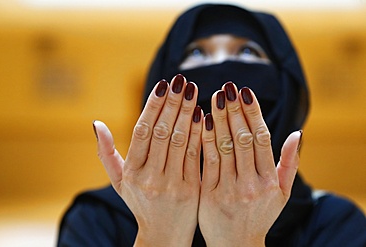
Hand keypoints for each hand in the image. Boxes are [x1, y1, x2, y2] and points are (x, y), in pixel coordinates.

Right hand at [93, 74, 202, 246]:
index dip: (153, 106)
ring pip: (179, 140)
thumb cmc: (141, 203)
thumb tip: (96, 123)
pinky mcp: (192, 190)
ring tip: (193, 90)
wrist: (163, 236)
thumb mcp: (119, 182)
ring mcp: (171, 185)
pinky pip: (196, 155)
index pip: (142, 131)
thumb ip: (107, 153)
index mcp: (131, 173)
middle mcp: (149, 178)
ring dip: (187, 112)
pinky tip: (204, 114)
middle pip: (162, 132)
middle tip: (180, 80)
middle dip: (172, 103)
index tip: (163, 84)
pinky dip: (199, 133)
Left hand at [199, 82, 301, 246]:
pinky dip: (204, 139)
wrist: (236, 246)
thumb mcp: (281, 194)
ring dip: (219, 119)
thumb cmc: (259, 215)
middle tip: (227, 87)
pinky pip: (206, 161)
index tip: (245, 92)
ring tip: (214, 97)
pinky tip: (201, 120)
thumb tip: (296, 133)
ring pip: (223, 147)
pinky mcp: (208, 194)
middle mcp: (251, 184)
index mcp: (270, 181)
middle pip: (241, 139)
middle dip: (234, 110)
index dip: (253, 113)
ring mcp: (229, 189)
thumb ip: (288, 164)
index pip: (261, 139)